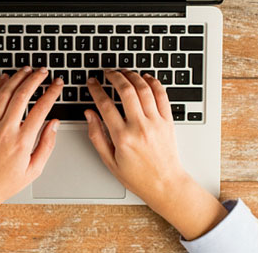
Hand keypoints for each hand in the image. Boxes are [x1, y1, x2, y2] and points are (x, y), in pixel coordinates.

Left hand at [0, 67, 62, 230]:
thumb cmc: (5, 182)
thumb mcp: (34, 170)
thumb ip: (47, 145)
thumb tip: (54, 124)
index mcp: (22, 141)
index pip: (41, 109)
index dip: (52, 92)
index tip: (57, 84)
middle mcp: (6, 130)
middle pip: (22, 95)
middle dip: (35, 79)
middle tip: (44, 72)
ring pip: (5, 93)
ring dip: (17, 78)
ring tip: (27, 70)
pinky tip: (4, 79)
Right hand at [85, 70, 226, 240]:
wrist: (165, 185)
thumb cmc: (138, 176)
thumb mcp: (109, 161)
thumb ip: (96, 135)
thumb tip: (89, 114)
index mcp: (122, 137)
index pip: (105, 105)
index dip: (96, 89)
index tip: (92, 83)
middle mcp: (140, 127)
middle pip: (126, 91)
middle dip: (114, 77)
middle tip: (108, 72)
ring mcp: (156, 122)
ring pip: (144, 89)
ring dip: (132, 76)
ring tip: (124, 72)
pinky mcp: (168, 121)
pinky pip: (162, 96)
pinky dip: (154, 83)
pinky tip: (146, 78)